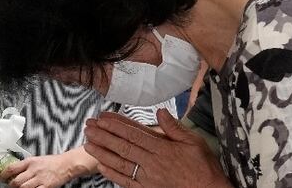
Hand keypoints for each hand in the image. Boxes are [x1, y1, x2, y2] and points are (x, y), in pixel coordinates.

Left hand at [0, 153, 88, 187]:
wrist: (66, 164)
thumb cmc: (51, 162)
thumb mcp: (36, 159)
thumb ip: (26, 165)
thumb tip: (14, 170)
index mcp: (30, 161)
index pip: (12, 168)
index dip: (4, 175)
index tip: (1, 178)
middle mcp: (33, 170)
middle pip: (16, 181)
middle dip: (11, 185)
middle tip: (10, 186)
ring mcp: (40, 179)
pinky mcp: (46, 186)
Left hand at [83, 109, 230, 187]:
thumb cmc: (204, 168)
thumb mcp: (194, 142)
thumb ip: (175, 127)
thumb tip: (160, 111)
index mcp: (162, 148)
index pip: (134, 133)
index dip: (116, 124)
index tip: (102, 117)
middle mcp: (152, 162)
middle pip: (123, 146)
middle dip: (103, 135)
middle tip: (88, 126)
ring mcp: (148, 178)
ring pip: (121, 163)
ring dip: (102, 152)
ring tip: (87, 143)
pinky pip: (126, 182)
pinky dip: (112, 174)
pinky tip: (101, 166)